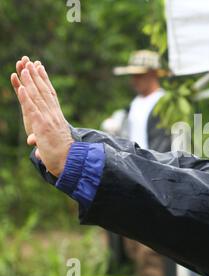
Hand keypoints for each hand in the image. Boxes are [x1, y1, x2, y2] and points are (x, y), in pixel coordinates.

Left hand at [10, 56, 73, 176]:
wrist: (69, 162)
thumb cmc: (61, 155)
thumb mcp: (50, 143)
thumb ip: (40, 140)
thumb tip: (33, 144)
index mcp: (56, 117)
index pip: (49, 95)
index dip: (44, 80)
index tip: (40, 68)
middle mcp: (53, 115)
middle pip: (43, 92)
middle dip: (36, 76)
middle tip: (30, 61)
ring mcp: (48, 119)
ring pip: (37, 97)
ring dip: (30, 81)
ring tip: (24, 67)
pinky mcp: (42, 126)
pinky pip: (32, 109)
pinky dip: (26, 98)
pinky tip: (21, 87)